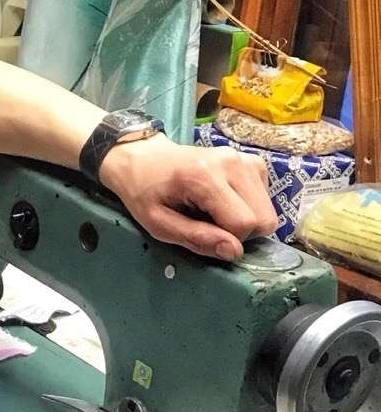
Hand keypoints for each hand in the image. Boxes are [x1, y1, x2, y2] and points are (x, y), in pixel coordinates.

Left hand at [98, 135, 277, 260]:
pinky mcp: (254, 162)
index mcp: (204, 176)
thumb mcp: (158, 223)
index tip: (204, 234)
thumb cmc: (144, 193)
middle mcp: (233, 162)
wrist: (143, 159)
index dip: (228, 240)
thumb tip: (234, 252)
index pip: (243, 223)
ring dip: (245, 221)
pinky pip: (265, 200)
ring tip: (213, 211)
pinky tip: (222, 201)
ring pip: (268, 211)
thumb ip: (196, 238)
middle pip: (264, 219)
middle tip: (209, 225)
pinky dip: (247, 207)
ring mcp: (245, 159)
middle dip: (240, 233)